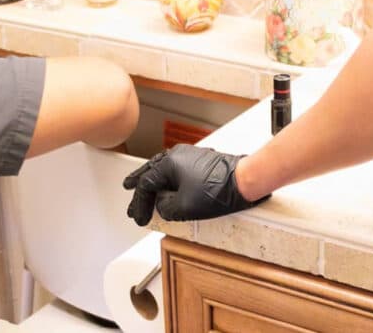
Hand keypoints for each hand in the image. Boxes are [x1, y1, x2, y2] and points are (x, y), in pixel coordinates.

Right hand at [123, 144, 268, 225]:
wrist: (245, 181)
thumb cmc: (218, 191)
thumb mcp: (183, 207)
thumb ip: (166, 207)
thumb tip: (163, 205)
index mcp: (168, 163)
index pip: (146, 184)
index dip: (139, 203)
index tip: (137, 217)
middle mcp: (177, 155)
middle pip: (151, 170)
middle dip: (139, 184)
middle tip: (127, 189)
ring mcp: (191, 156)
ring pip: (164, 167)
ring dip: (153, 178)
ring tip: (145, 185)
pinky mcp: (203, 161)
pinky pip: (178, 169)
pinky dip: (169, 178)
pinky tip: (170, 183)